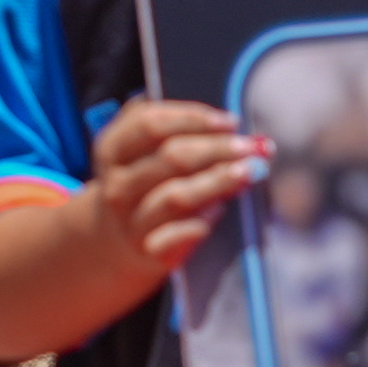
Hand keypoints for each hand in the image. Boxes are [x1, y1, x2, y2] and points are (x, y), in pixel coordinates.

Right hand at [83, 98, 272, 276]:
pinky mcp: (149, 250)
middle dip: (218, 148)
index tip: (230, 120)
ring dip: (218, 181)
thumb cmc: (145, 180)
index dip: (194, 118)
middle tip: (254, 146)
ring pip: (176, 196)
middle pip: (171, 158)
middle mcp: (117, 185)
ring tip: (250, 171)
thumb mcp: (142, 148)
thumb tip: (221, 116)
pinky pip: (176, 236)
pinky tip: (221, 209)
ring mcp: (131, 219)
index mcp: (113, 149)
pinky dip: (201, 221)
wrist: (115, 239)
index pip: (150, 125)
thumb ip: (170, 124)